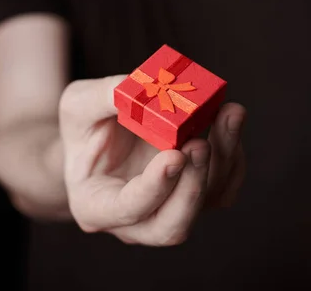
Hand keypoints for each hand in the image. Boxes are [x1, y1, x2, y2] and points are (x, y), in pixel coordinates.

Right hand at [60, 75, 245, 245]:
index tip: (174, 156)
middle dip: (193, 185)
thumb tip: (142, 86)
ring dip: (223, 160)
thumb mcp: (77, 105)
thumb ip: (101, 98)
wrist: (103, 135)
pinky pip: (224, 188)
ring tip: (228, 114)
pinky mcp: (197, 195)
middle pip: (172, 225)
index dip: (154, 188)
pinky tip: (229, 122)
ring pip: (206, 202)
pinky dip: (233, 157)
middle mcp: (136, 221)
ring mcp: (170, 210)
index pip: (128, 210)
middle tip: (201, 142)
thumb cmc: (85, 127)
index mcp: (96, 206)